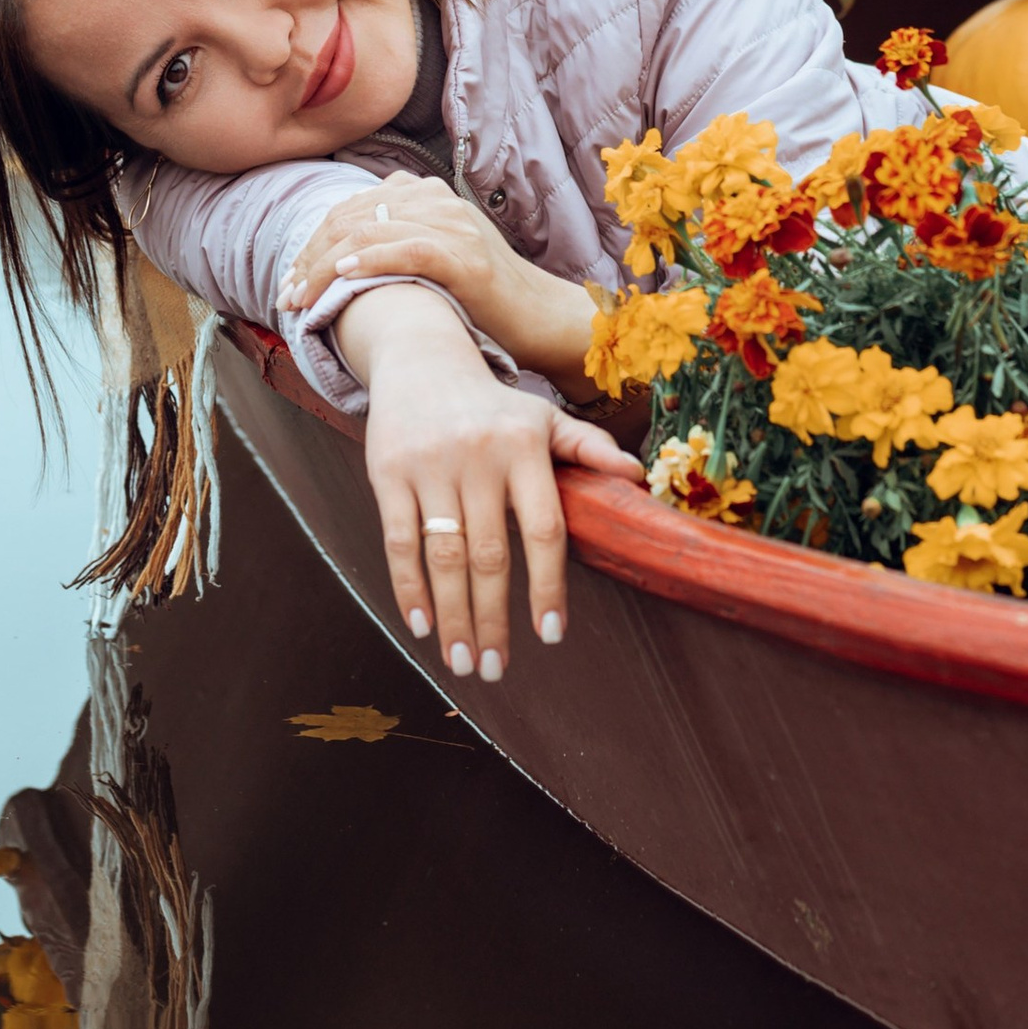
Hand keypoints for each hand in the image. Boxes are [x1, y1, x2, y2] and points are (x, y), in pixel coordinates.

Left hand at [282, 177, 598, 394]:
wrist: (536, 316)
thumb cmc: (479, 296)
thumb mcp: (432, 255)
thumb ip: (394, 242)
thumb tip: (339, 258)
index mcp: (424, 194)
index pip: (350, 209)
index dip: (312, 244)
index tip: (289, 281)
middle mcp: (435, 199)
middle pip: (352, 217)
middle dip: (310, 258)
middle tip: (285, 295)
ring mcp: (452, 225)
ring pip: (370, 231)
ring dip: (326, 266)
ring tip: (300, 296)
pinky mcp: (464, 256)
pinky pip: (407, 248)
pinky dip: (370, 259)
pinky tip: (344, 274)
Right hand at [340, 285, 642, 675]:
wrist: (421, 359)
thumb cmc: (493, 406)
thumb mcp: (543, 418)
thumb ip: (588, 448)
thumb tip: (638, 478)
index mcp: (524, 446)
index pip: (544, 528)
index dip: (547, 586)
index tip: (550, 635)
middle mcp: (479, 455)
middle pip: (490, 555)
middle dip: (494, 620)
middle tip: (496, 669)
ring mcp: (431, 465)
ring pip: (444, 557)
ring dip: (454, 618)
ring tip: (463, 661)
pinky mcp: (389, 473)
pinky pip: (398, 542)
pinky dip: (409, 589)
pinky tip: (421, 626)